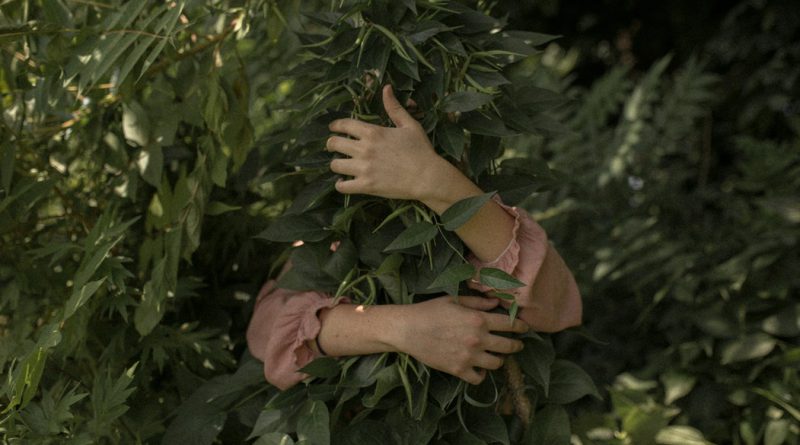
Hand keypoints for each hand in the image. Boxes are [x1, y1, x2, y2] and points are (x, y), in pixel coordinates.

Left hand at [327, 84, 446, 200]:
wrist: (428, 176)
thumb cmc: (421, 150)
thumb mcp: (409, 125)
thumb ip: (394, 108)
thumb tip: (386, 88)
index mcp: (373, 132)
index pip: (344, 124)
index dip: (335, 126)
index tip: (332, 128)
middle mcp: (364, 149)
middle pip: (334, 144)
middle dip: (331, 144)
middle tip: (333, 147)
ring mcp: (364, 168)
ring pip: (335, 165)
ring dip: (336, 164)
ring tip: (340, 165)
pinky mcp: (366, 186)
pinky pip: (342, 186)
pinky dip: (340, 185)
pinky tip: (343, 182)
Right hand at [391, 296, 527, 384]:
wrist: (407, 329)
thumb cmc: (430, 310)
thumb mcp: (454, 300)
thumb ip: (478, 302)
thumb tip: (497, 303)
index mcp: (479, 319)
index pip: (510, 325)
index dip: (521, 326)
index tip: (525, 328)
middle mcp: (478, 339)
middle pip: (508, 346)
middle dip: (516, 345)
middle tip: (517, 345)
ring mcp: (469, 357)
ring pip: (497, 363)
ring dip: (499, 359)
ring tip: (496, 356)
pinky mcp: (458, 370)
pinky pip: (479, 378)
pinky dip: (482, 374)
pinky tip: (480, 368)